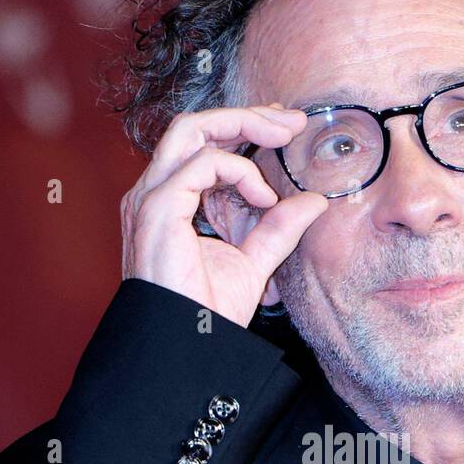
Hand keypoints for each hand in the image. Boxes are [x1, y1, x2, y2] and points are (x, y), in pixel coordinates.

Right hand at [120, 104, 327, 327]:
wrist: (186, 347)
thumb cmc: (206, 314)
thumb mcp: (254, 263)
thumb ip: (278, 230)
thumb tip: (313, 203)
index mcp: (170, 202)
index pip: (201, 145)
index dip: (243, 128)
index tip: (286, 130)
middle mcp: (155, 194)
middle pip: (194, 126)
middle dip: (246, 116)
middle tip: (292, 121)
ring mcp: (151, 199)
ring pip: (192, 130)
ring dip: (242, 125)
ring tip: (283, 136)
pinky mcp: (157, 208)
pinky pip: (202, 164)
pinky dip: (239, 172)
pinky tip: (264, 198)